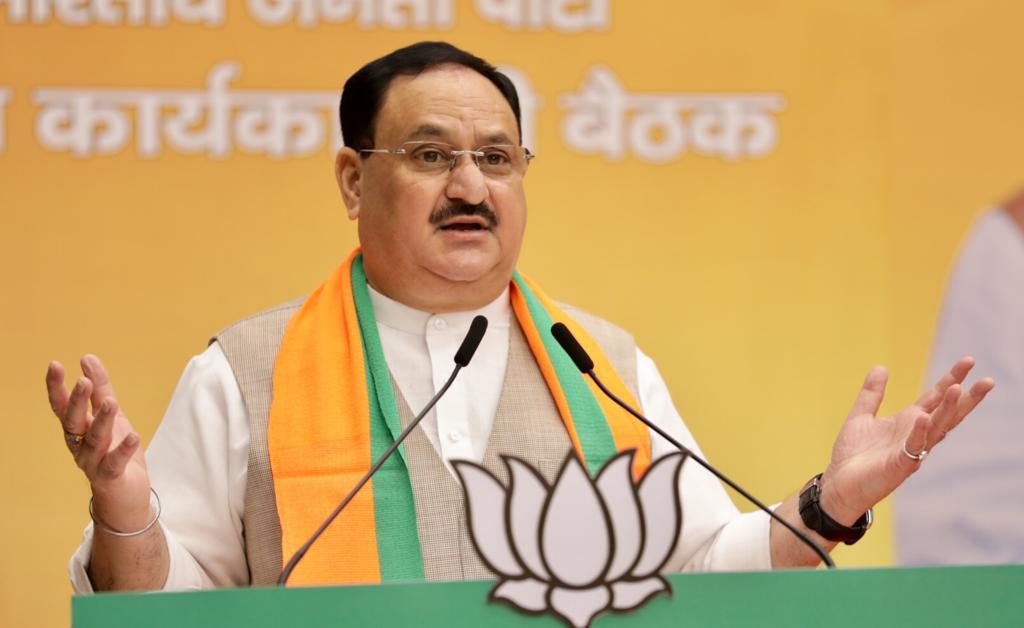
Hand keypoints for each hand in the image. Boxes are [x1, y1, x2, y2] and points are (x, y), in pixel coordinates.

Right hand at [46, 355, 153, 531]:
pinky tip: (134, 435)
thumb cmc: (114, 451)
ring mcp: (93, 463)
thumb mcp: (110, 416)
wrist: (125, 495)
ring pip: (94, 440)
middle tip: (83, 382)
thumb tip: (87, 358)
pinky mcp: (111, 477)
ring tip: (111, 403)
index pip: (61, 406)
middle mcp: (80, 445)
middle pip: (73, 422)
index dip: (56, 387)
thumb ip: (101, 389)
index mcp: (77, 430)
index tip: (56, 364)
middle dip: (77, 402)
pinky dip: (123, 449)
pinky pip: (115, 463)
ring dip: (102, 421)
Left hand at [817, 357, 994, 523]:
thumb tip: (882, 367)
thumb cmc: (853, 455)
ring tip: (959, 389)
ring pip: (936, 429)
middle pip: (946, 413)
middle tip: (988, 380)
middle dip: (966, 397)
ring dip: (948, 410)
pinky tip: (923, 417)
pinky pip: (913, 447)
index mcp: (909, 422)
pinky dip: (918, 432)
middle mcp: (916, 435)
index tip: (969, 361)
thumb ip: (872, 394)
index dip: (952, 380)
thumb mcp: (861, 416)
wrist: (839, 484)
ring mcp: (911, 451)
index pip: (936, 398)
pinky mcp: (900, 466)